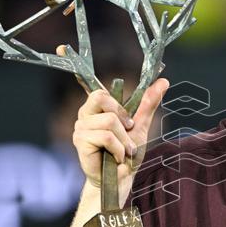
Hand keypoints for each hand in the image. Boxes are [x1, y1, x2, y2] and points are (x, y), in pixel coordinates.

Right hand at [65, 60, 169, 189]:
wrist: (120, 181)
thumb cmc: (127, 155)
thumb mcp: (141, 126)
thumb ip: (148, 104)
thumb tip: (164, 81)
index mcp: (97, 108)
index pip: (87, 83)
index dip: (72, 63)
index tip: (61, 46)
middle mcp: (85, 114)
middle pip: (103, 98)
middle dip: (123, 116)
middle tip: (128, 132)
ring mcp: (80, 127)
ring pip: (111, 121)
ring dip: (125, 140)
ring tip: (124, 151)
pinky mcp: (80, 141)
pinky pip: (107, 136)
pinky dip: (120, 149)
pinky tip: (116, 158)